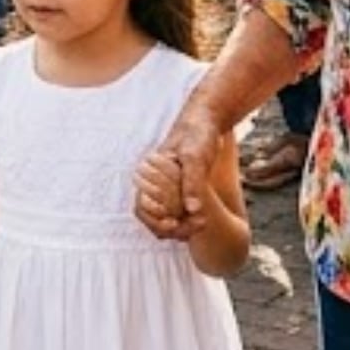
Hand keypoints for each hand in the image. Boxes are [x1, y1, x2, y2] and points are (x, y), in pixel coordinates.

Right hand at [137, 96, 224, 241]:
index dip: (156, 220)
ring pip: (166, 219)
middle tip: (197, 225)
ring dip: (182, 227)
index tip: (175, 223)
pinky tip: (202, 219)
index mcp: (149, 173)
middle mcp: (155, 183)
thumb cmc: (197, 134)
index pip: (143, 207)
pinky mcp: (181, 191)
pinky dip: (188, 220)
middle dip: (173, 228)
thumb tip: (191, 209)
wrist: (207, 121)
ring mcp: (168, 189)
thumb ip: (192, 181)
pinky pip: (179, 214)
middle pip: (154, 218)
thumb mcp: (195, 156)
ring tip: (201, 223)